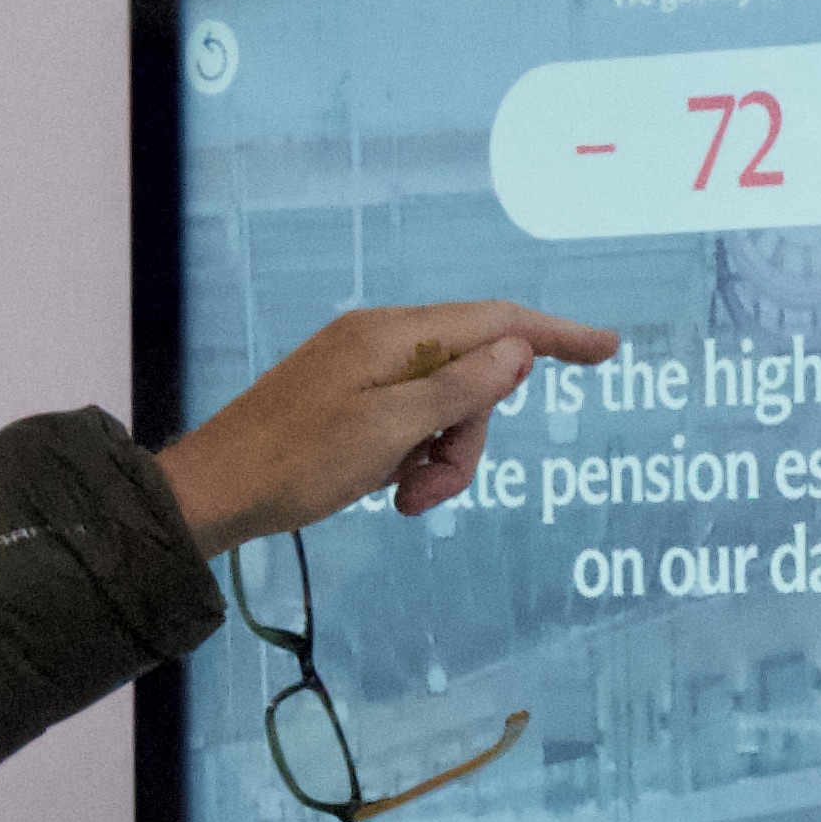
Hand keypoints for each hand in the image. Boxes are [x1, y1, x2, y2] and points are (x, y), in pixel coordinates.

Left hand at [156, 301, 618, 552]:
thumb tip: (519, 349)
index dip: (556, 336)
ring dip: (442, 457)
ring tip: (406, 499)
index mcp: (394, 336)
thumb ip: (460, 388)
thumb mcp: (390, 431)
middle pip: (473, 374)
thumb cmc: (297, 464)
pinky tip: (388, 489)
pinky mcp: (348, 396)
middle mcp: (381, 339)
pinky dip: (413, 455)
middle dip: (471, 436)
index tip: (607, 349)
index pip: (497, 322)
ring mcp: (362, 367)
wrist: (214, 492)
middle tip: (433, 492)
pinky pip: (409, 417)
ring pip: (443, 405)